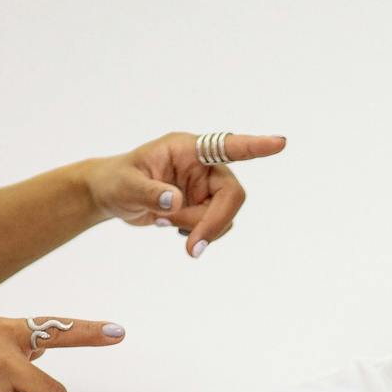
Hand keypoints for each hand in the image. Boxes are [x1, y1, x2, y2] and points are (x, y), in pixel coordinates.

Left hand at [87, 131, 286, 260]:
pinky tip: (171, 226)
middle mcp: (203, 166)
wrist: (112, 196)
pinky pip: (216, 226)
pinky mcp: (204, 206)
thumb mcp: (126, 186)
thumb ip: (150, 193)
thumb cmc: (117, 181)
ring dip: (199, 229)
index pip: (226, 146)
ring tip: (164, 224)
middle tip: (192, 248)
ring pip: (224, 216)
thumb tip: (175, 202)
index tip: (279, 144)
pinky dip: (198, 234)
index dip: (254, 146)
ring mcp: (206, 187)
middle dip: (213, 222)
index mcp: (187, 149)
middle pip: (231, 195)